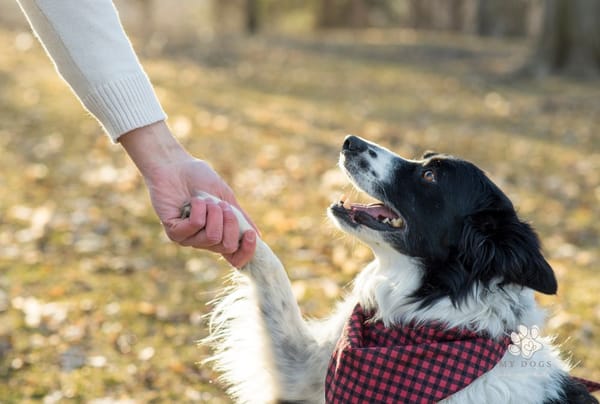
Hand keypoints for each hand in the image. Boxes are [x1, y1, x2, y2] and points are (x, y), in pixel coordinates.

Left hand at [119, 121, 257, 267]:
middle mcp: (204, 241)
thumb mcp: (227, 198)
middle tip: (221, 204)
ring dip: (213, 212)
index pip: (235, 258)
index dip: (246, 251)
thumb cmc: (200, 179)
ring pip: (212, 236)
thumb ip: (241, 218)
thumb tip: (258, 237)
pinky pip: (195, 227)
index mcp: (219, 235)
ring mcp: (188, 239)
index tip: (249, 234)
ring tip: (205, 199)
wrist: (175, 165)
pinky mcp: (174, 232)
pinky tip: (192, 200)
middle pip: (227, 246)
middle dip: (230, 221)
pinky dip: (199, 209)